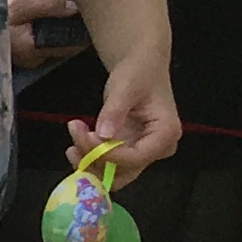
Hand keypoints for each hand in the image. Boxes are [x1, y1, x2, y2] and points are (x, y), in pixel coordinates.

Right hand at [6, 0, 78, 71]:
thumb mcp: (19, 8)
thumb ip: (48, 6)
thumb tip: (76, 7)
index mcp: (36, 49)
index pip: (71, 46)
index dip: (84, 36)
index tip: (96, 24)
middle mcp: (33, 60)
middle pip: (62, 49)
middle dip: (72, 36)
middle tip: (84, 19)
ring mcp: (25, 61)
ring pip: (51, 49)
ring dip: (59, 37)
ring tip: (68, 20)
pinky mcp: (18, 57)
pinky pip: (39, 48)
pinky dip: (46, 39)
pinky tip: (47, 27)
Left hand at [73, 44, 181, 187]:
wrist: (139, 68)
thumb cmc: (138, 73)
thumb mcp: (125, 86)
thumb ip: (115, 110)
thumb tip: (104, 135)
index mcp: (166, 133)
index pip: (136, 158)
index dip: (107, 154)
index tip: (86, 137)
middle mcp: (158, 149)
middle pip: (124, 171)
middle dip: (95, 160)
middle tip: (76, 136)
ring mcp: (142, 153)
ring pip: (112, 172)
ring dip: (88, 160)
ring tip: (76, 132)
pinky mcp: (127, 152)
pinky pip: (106, 165)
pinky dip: (88, 158)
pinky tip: (76, 142)